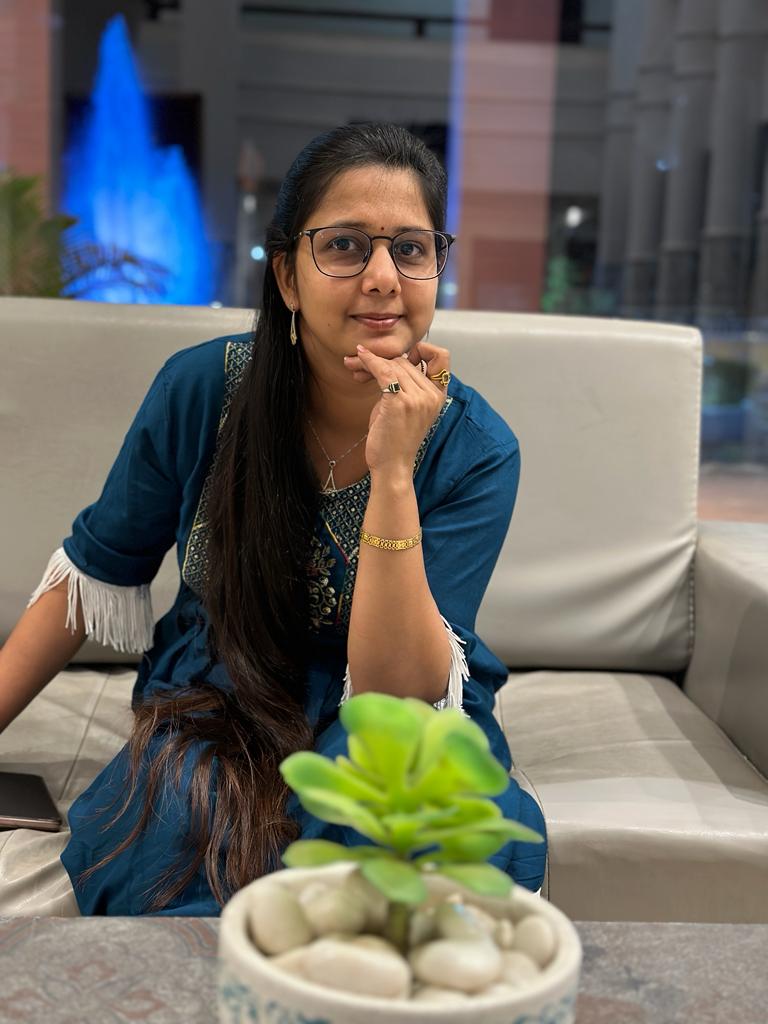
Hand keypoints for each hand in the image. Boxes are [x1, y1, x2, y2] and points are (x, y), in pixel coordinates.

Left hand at [344, 341, 450, 478]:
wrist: (392, 466)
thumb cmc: (395, 438)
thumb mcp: (407, 407)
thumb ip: (405, 384)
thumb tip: (387, 360)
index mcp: (438, 395)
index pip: (441, 357)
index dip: (423, 350)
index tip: (400, 357)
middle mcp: (431, 395)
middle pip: (405, 361)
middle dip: (381, 358)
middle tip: (359, 360)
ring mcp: (417, 399)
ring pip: (392, 364)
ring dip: (369, 361)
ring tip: (352, 363)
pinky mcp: (400, 403)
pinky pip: (383, 371)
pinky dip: (369, 362)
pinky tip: (359, 358)